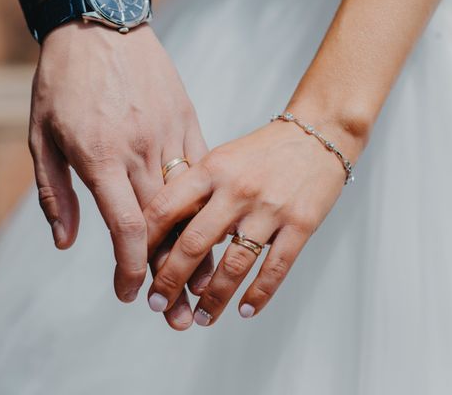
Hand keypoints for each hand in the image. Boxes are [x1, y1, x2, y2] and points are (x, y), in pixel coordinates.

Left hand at [29, 21, 209, 305]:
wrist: (100, 23)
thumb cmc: (63, 80)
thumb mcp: (42, 136)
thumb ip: (53, 193)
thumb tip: (66, 242)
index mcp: (100, 157)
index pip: (125, 226)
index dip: (129, 267)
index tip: (129, 293)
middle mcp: (140, 151)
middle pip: (163, 224)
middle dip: (169, 272)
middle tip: (175, 307)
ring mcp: (168, 133)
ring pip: (189, 201)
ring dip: (197, 245)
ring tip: (206, 281)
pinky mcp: (186, 118)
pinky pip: (199, 168)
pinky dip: (204, 202)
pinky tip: (213, 226)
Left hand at [144, 114, 364, 325]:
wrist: (319, 133)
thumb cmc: (264, 151)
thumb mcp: (222, 158)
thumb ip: (196, 190)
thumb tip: (164, 233)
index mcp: (211, 169)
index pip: (165, 208)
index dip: (144, 241)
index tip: (133, 265)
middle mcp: (237, 189)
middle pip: (193, 243)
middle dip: (170, 280)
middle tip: (157, 303)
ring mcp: (270, 208)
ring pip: (234, 264)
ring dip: (213, 298)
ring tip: (201, 317)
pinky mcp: (301, 224)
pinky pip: (275, 268)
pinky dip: (259, 294)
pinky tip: (245, 310)